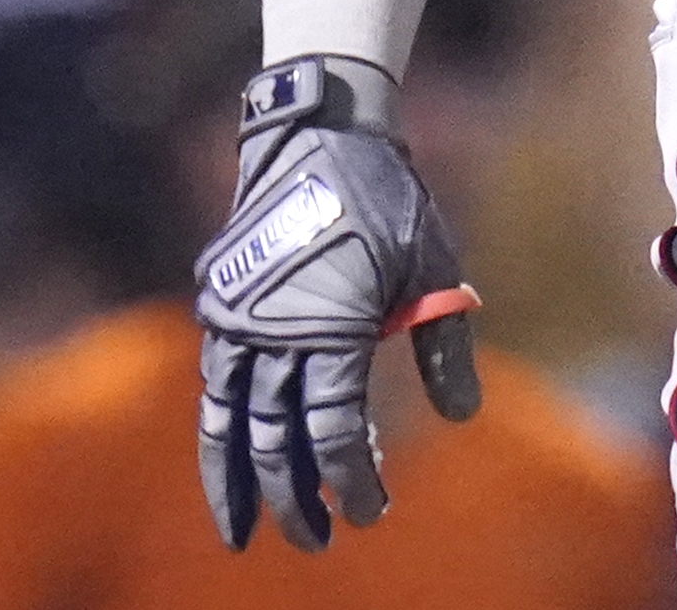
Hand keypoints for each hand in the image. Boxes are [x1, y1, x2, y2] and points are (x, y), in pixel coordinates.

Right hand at [192, 62, 480, 549]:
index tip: (367, 512)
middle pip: (275, 439)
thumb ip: (442, 345)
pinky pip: (214, 385)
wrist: (321, 135)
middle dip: (292, 497)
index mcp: (333, 328)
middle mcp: (274, 333)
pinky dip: (219, 429)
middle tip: (315, 541)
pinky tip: (229, 458)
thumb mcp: (434, 266)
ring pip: (226, 421)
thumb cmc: (390, 202)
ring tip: (243, 531)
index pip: (332, 430)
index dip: (348, 478)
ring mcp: (238, 320)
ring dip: (236, 480)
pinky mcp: (221, 305)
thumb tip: (462, 418)